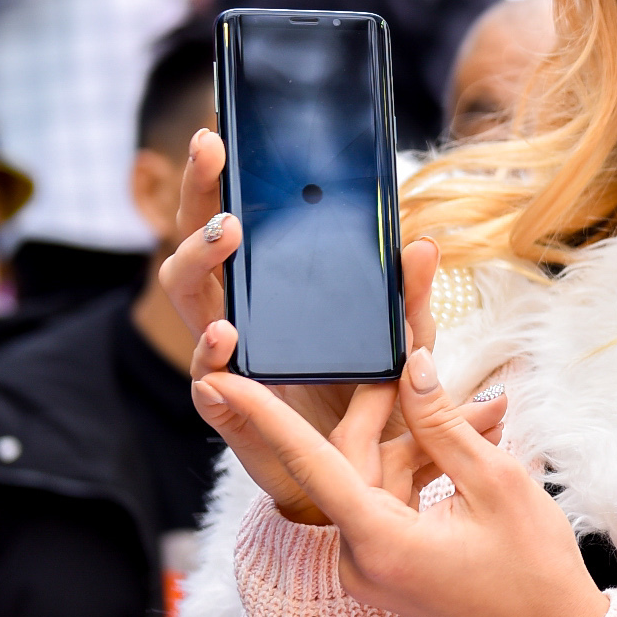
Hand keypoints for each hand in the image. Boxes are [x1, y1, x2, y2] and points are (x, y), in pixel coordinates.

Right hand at [158, 131, 426, 521]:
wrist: (359, 485)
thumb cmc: (372, 404)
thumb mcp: (402, 347)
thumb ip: (411, 302)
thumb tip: (425, 245)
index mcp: (266, 292)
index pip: (231, 221)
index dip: (216, 178)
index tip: (217, 130)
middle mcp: (235, 317)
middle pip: (198, 247)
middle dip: (198, 198)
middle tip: (214, 157)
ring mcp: (227, 362)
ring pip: (191, 304)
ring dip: (200, 265)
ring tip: (225, 241)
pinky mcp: (231, 413)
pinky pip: (208, 387)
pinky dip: (212, 369)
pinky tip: (223, 356)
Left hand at [190, 345, 607, 616]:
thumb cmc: (535, 568)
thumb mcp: (497, 483)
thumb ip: (443, 423)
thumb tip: (408, 368)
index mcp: (380, 544)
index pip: (310, 464)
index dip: (265, 415)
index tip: (220, 379)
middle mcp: (360, 561)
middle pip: (349, 461)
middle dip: (382, 407)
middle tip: (410, 354)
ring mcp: (370, 568)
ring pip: (374, 477)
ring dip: (417, 440)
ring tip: (482, 411)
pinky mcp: (385, 567)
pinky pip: (388, 500)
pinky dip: (420, 470)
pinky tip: (466, 443)